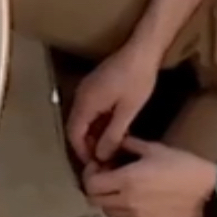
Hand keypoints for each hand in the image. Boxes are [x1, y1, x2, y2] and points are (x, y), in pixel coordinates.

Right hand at [66, 39, 161, 165]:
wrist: (142, 50)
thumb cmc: (137, 80)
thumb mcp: (128, 110)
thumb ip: (113, 134)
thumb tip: (101, 155)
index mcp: (85, 104)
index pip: (74, 133)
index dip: (82, 151)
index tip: (94, 165)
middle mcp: (80, 97)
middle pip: (75, 126)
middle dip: (85, 145)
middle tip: (101, 160)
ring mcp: (86, 90)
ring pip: (82, 119)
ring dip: (91, 134)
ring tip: (106, 148)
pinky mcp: (94, 86)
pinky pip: (88, 110)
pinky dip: (95, 123)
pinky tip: (109, 130)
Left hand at [81, 136, 216, 216]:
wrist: (210, 191)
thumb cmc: (185, 167)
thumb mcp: (154, 149)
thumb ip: (128, 144)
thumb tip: (111, 141)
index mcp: (127, 180)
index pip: (90, 183)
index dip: (90, 173)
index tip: (98, 166)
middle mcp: (128, 201)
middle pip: (94, 200)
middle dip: (96, 187)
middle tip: (106, 177)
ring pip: (107, 213)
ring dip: (108, 201)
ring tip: (120, 190)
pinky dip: (121, 216)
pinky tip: (131, 205)